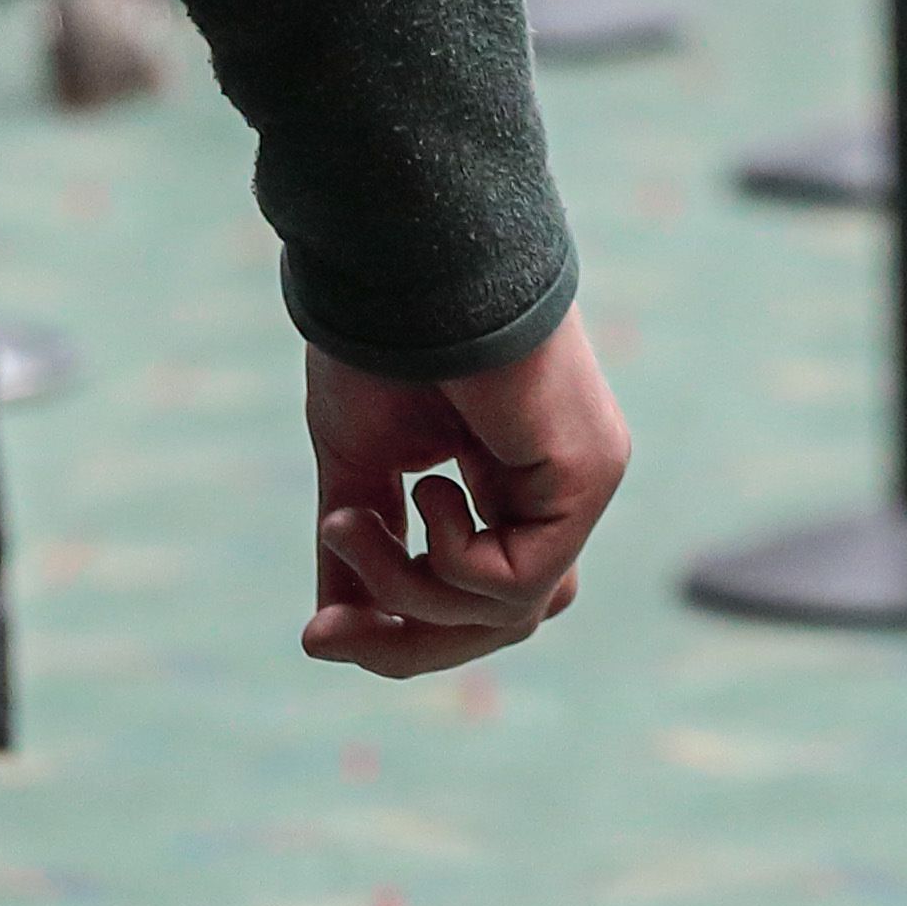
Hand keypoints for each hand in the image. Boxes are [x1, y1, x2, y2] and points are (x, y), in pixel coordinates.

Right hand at [301, 308, 629, 677]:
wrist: (405, 263)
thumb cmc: (382, 342)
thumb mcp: (360, 468)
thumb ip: (362, 550)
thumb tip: (332, 633)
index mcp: (507, 480)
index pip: (479, 600)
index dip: (400, 634)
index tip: (314, 636)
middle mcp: (556, 485)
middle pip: (500, 623)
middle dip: (403, 642)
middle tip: (322, 634)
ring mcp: (580, 479)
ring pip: (507, 614)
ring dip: (406, 588)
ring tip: (350, 521)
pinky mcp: (592, 471)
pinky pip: (520, 580)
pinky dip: (451, 561)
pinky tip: (428, 487)